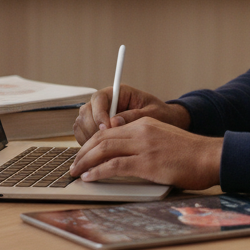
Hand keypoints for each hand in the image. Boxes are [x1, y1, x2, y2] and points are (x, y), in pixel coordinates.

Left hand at [71, 117, 221, 189]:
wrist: (210, 157)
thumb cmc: (192, 153)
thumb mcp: (165, 139)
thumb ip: (145, 142)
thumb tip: (126, 155)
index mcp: (145, 124)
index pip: (109, 130)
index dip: (92, 143)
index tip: (83, 154)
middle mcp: (141, 131)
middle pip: (102, 138)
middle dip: (84, 152)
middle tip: (74, 164)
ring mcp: (144, 146)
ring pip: (104, 150)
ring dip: (86, 162)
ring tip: (77, 172)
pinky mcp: (147, 163)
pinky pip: (114, 166)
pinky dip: (98, 172)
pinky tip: (90, 177)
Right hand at [73, 84, 190, 144]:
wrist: (167, 124)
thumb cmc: (162, 115)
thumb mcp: (153, 114)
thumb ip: (134, 116)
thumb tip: (115, 122)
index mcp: (119, 93)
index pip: (99, 99)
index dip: (99, 113)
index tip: (106, 128)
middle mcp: (106, 103)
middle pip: (86, 112)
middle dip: (92, 129)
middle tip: (102, 145)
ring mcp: (99, 116)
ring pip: (82, 124)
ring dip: (88, 139)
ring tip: (101, 152)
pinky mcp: (97, 129)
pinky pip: (84, 135)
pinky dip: (88, 145)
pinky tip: (99, 155)